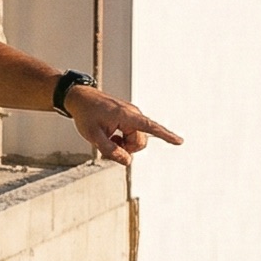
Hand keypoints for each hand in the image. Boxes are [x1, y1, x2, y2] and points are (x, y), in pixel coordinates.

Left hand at [65, 85, 182, 166]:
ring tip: (107, 138)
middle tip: (108, 145)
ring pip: (136, 140)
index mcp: (127, 116)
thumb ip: (110, 150)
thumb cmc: (86, 114)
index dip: (166, 135)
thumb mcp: (93, 136)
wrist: (80, 98)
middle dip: (127, 149)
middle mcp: (133, 114)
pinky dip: (122, 139)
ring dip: (123, 144)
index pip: (150, 127)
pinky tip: (110, 135)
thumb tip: (127, 162)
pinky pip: (131, 134)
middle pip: (140, 142)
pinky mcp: (128, 118)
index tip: (180, 141)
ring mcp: (131, 115)